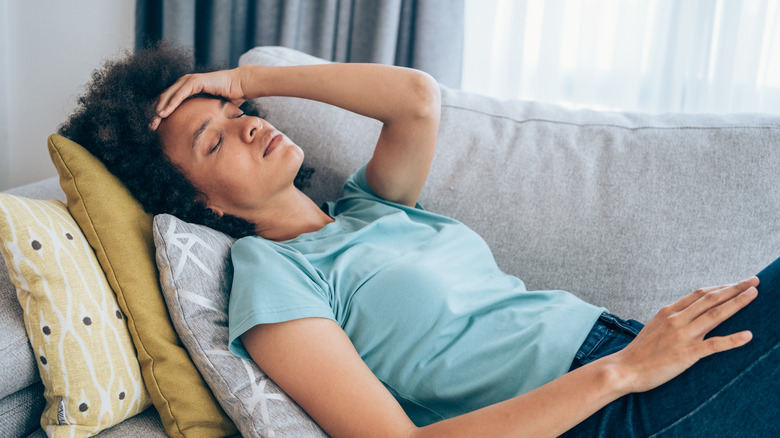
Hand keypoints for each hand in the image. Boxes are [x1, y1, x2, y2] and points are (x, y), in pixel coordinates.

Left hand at [150, 67, 247, 129]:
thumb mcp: (212, 109)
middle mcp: (185, 83)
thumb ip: (203, 115)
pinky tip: (163, 114)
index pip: (169, 101)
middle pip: (165, 98)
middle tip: (151, 127)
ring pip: (168, 96)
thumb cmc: (231, 97)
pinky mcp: (195, 81)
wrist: (242, 86)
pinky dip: (170, 104)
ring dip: (159, 110)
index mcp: (188, 89)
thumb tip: (202, 131)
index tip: (156, 127)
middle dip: (156, 113)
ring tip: (154, 122)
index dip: (161, 113)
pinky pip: (179, 94)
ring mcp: (189, 80)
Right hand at [610, 277, 758, 393]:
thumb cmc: (640, 351)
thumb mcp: (654, 327)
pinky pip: (714, 344)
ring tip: (754, 294)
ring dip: (737, 303)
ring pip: (715, 315)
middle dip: (735, 288)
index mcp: (668, 311)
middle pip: (710, 299)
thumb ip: (671, 319)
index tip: (736, 283)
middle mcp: (676, 319)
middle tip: (754, 280)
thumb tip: (687, 314)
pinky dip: (733, 339)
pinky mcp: (687, 354)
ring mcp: (682, 336)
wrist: (624, 368)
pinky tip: (748, 335)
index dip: (720, 287)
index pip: (699, 294)